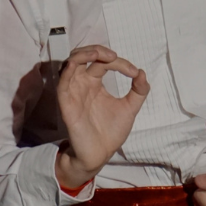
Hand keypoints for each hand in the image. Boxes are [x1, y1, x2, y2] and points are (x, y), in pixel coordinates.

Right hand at [55, 45, 148, 187]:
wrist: (100, 155)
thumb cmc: (111, 132)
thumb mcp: (130, 108)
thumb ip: (138, 91)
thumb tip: (142, 72)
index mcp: (95, 82)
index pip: (104, 62)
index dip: (120, 63)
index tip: (134, 73)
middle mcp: (82, 83)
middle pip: (84, 55)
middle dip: (98, 50)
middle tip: (114, 56)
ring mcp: (73, 91)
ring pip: (71, 62)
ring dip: (83, 54)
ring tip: (99, 54)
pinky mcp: (66, 102)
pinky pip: (63, 81)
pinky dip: (69, 69)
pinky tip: (77, 64)